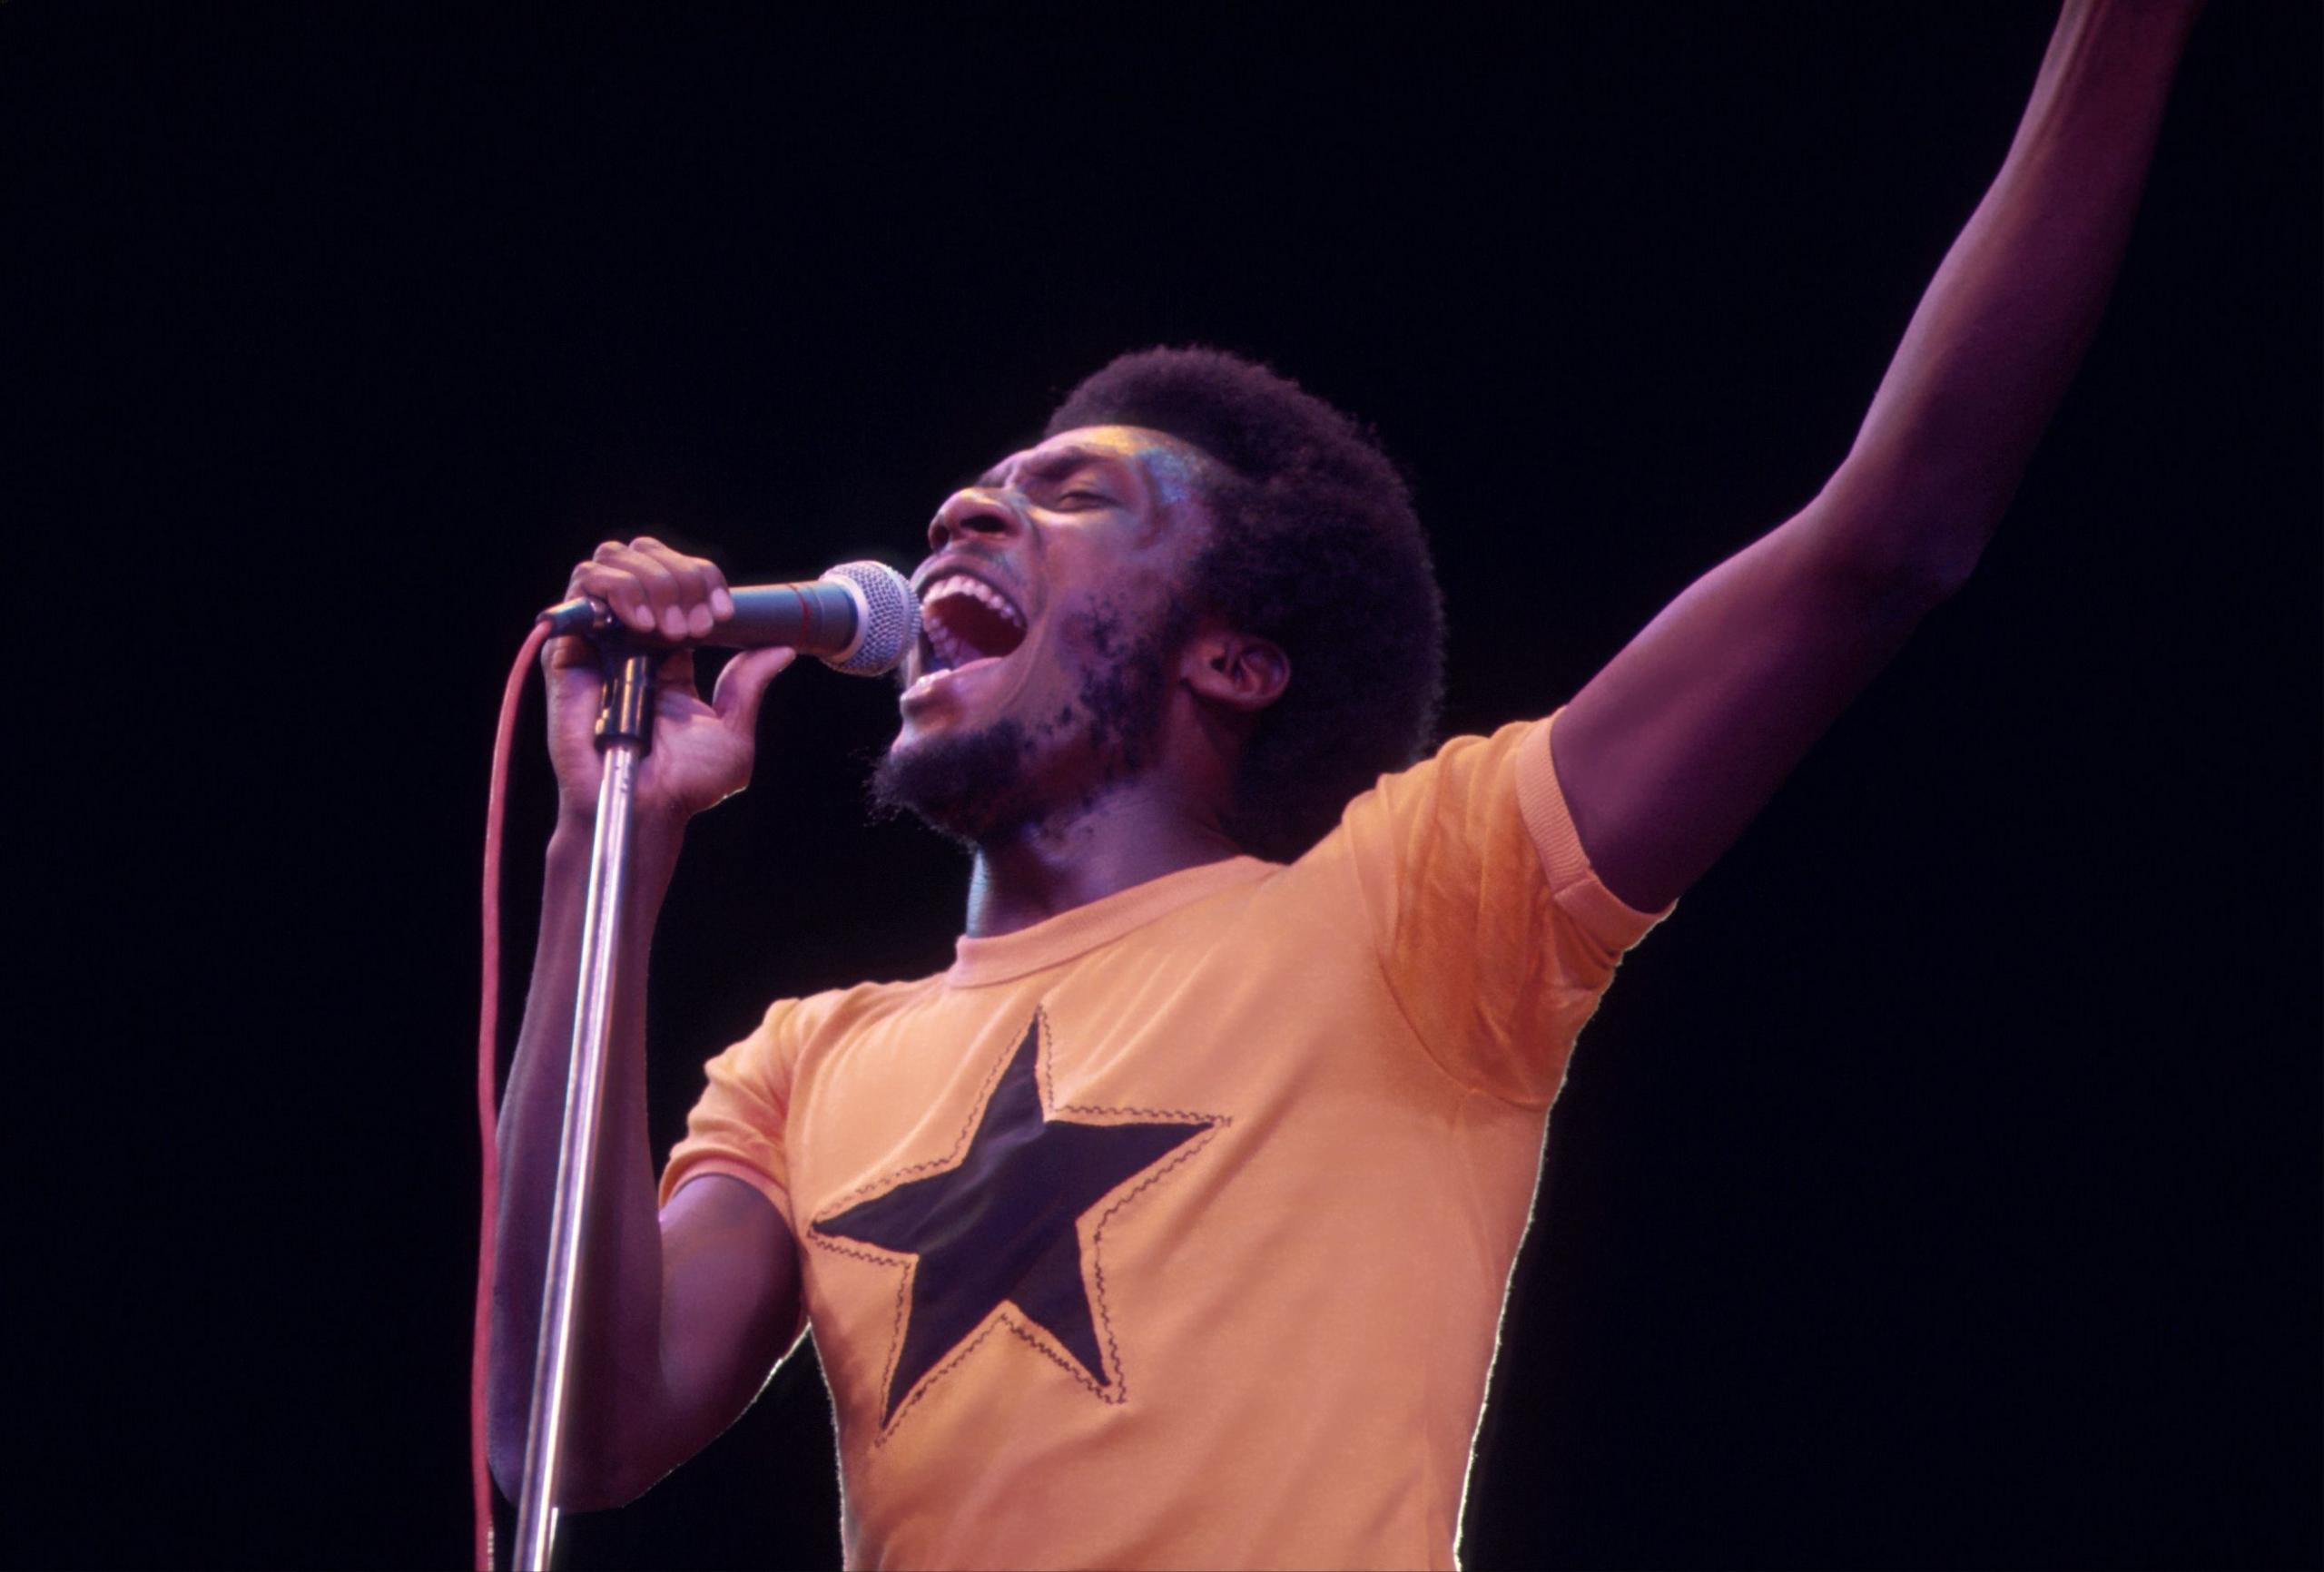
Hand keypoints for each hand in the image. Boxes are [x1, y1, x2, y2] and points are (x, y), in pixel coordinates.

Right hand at [543, 536, 794, 825]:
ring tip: (669, 626)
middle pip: (645, 558)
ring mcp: (598, 640)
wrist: (644, 807)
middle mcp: (630, 637)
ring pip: (612, 560)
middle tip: (698, 623)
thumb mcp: (733, 731)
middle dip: (679, 575)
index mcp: (670, 651)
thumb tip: (780, 648)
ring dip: (650, 580)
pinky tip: (642, 624)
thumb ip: (749, 685)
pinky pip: (580, 587)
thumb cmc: (684, 784)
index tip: (723, 613)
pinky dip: (616, 588)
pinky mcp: (568, 650)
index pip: (678, 578)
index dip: (702, 579)